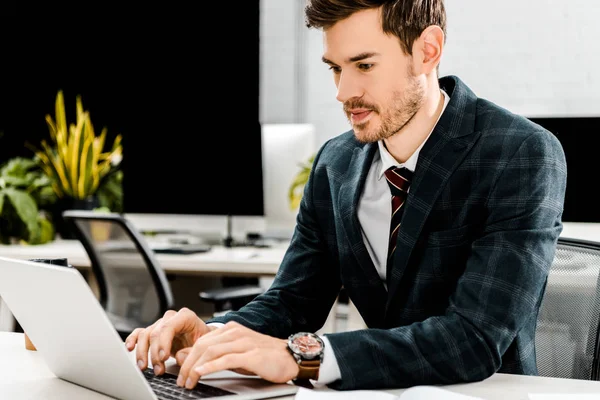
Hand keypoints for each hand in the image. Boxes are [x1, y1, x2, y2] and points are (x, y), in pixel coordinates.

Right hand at [124, 307, 216, 374]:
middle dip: (154, 353)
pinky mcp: (153, 331)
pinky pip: (139, 333)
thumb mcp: (202, 345)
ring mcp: (160, 324)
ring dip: (143, 353)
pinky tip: (129, 348)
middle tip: (158, 369)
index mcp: (185, 317)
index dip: (163, 342)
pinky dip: (133, 340)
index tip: (163, 357)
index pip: (169, 326)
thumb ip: (192, 351)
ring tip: (145, 367)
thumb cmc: (202, 340)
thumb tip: (179, 356)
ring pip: (145, 335)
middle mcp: (171, 318)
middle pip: (155, 332)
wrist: (201, 338)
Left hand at [175, 321, 299, 389]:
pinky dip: (210, 366)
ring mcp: (244, 342)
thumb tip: (190, 359)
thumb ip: (215, 355)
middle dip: (187, 364)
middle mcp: (235, 332)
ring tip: (188, 381)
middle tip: (181, 380)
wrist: (290, 356)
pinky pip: (226, 359)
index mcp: (231, 329)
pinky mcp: (251, 354)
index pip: (202, 341)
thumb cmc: (264, 356)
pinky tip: (201, 373)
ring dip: (195, 368)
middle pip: (203, 345)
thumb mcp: (236, 354)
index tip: (180, 373)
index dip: (187, 357)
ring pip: (211, 351)